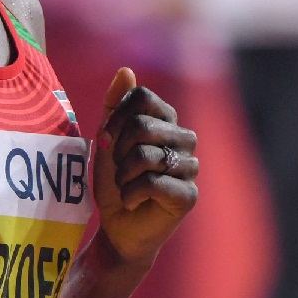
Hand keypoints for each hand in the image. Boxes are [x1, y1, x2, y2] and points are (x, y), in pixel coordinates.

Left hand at [92, 68, 198, 264]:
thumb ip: (115, 105)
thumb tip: (126, 71)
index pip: (143, 98)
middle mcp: (185, 139)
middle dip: (118, 151)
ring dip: (123, 176)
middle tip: (119, 170)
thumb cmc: (115, 181)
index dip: (117, 119)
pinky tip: (134, 202)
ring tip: (126, 187)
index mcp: (168, 121)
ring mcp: (190, 167)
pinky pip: (152, 182)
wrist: (117, 227)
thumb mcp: (108, 139)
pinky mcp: (189, 195)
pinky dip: (131, 194)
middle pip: (142, 125)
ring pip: (145, 155)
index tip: (107, 141)